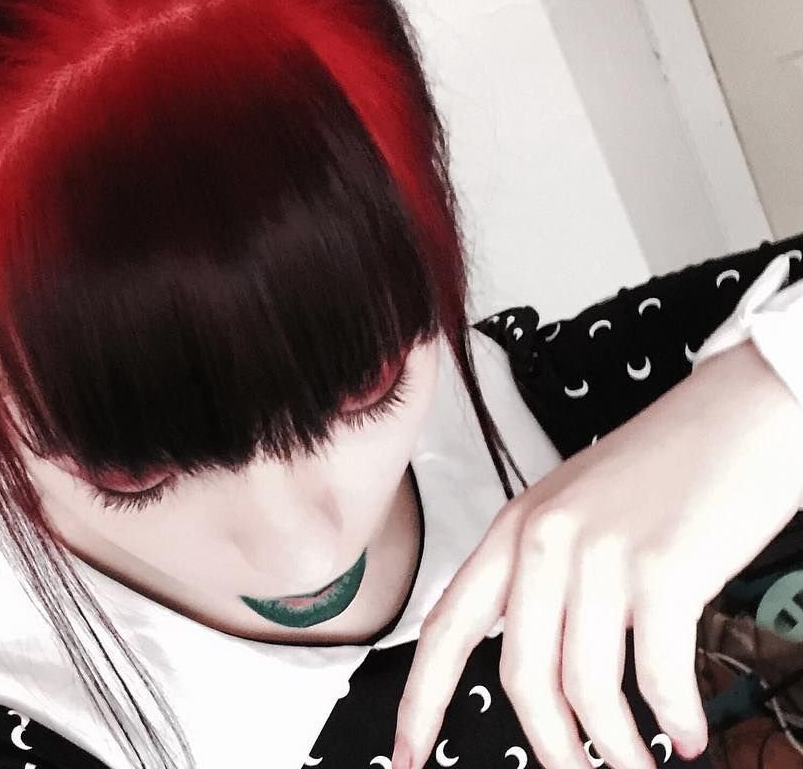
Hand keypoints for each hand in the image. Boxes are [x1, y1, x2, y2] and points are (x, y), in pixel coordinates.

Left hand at [390, 339, 802, 768]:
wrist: (738, 414)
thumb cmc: (665, 463)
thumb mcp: (577, 512)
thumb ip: (544, 576)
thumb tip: (541, 663)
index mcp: (516, 527)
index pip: (445, 627)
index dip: (419, 700)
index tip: (408, 753)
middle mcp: (545, 540)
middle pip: (520, 676)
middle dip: (549, 747)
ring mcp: (599, 554)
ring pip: (583, 690)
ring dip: (614, 748)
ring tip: (637, 762)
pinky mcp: (661, 571)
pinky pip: (655, 677)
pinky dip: (673, 719)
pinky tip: (686, 729)